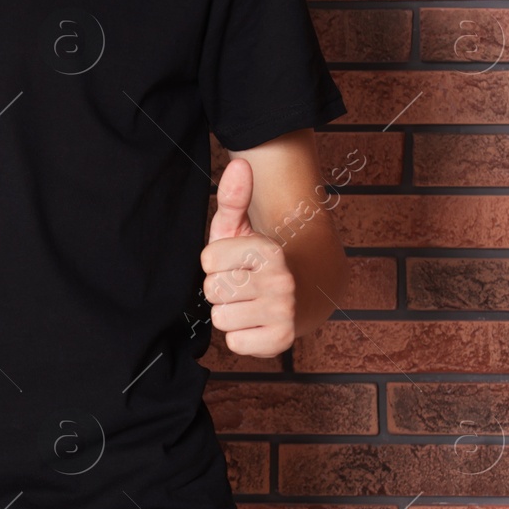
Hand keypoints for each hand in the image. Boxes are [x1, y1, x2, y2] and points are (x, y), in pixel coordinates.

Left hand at [200, 158, 296, 357]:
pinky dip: (240, 338)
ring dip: (230, 314)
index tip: (235, 265)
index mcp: (268, 250)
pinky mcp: (282, 340)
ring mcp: (284, 311)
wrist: (301, 296)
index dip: (215, 265)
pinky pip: (234, 343)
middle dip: (220, 291)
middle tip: (242, 287)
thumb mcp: (241, 229)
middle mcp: (280, 279)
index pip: (207, 262)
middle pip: (212, 291)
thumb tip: (239, 164)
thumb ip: (232, 199)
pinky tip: (255, 324)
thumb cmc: (257, 264)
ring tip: (248, 305)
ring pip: (221, 318)